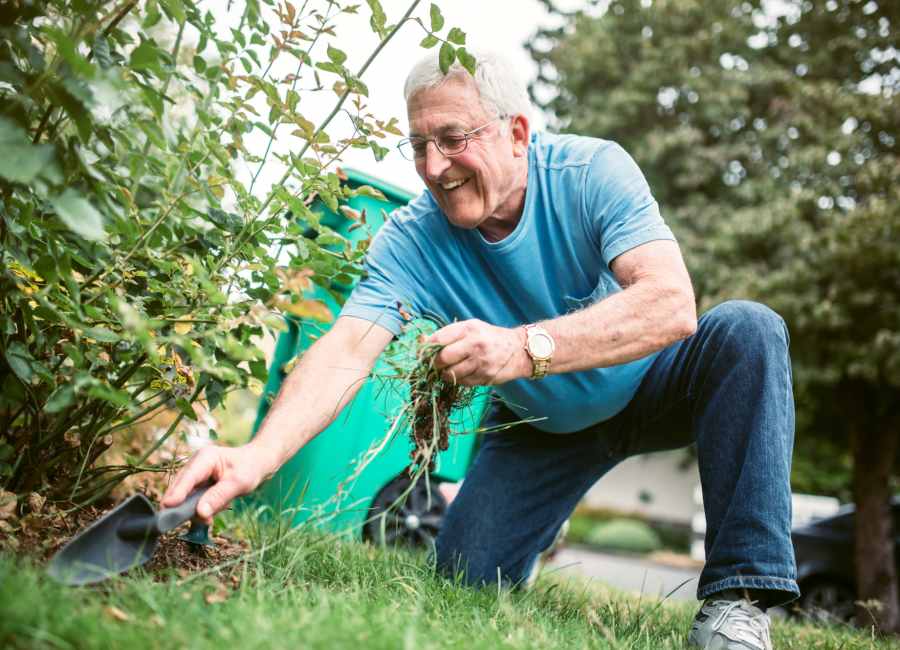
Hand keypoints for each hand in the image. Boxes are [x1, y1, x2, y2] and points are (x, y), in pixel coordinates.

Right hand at [161, 443, 277, 524]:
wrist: (257, 463)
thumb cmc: (250, 468)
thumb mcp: (238, 483)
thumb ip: (219, 497)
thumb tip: (200, 513)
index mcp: (205, 458)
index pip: (187, 477)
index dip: (177, 493)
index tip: (167, 507)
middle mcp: (195, 464)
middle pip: (180, 488)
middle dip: (186, 506)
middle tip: (196, 521)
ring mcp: (194, 475)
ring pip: (185, 497)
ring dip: (197, 509)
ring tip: (214, 514)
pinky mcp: (196, 485)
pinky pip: (192, 501)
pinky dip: (202, 508)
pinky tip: (215, 510)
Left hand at [427, 319, 529, 385]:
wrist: (519, 349)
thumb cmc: (489, 337)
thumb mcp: (471, 328)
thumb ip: (448, 334)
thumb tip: (422, 340)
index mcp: (469, 328)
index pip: (439, 339)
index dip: (426, 348)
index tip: (423, 353)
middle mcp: (475, 344)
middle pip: (443, 358)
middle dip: (435, 364)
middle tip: (436, 365)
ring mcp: (481, 362)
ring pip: (451, 374)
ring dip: (445, 375)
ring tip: (448, 370)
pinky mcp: (485, 376)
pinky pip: (463, 383)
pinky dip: (458, 380)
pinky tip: (462, 374)